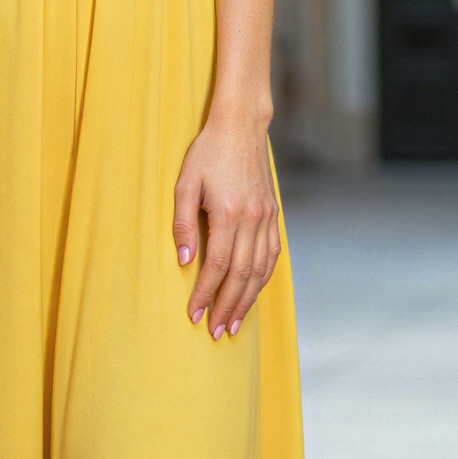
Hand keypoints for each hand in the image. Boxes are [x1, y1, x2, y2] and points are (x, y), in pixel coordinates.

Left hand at [172, 115, 279, 339]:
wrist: (241, 127)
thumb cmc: (207, 152)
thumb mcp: (185, 182)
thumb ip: (183, 222)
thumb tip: (183, 261)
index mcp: (229, 212)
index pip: (217, 266)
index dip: (205, 294)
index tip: (193, 315)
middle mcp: (253, 219)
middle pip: (241, 275)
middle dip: (226, 307)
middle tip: (214, 332)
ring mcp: (268, 218)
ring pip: (260, 270)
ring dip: (247, 300)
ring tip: (233, 323)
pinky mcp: (274, 215)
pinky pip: (272, 256)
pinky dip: (262, 279)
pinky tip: (252, 294)